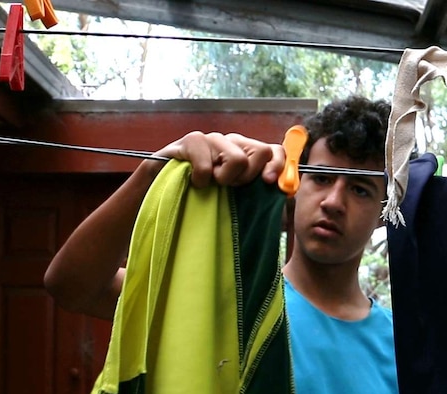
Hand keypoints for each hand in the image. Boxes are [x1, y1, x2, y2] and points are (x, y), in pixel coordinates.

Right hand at [156, 131, 285, 188]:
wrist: (160, 195)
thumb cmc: (199, 199)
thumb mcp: (233, 201)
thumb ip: (260, 197)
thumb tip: (286, 195)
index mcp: (245, 154)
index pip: (274, 151)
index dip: (278, 166)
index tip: (269, 184)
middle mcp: (232, 142)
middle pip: (262, 152)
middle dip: (249, 177)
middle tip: (229, 188)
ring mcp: (212, 139)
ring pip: (238, 159)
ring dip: (225, 180)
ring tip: (210, 186)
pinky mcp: (192, 141)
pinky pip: (208, 165)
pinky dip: (202, 180)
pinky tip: (193, 183)